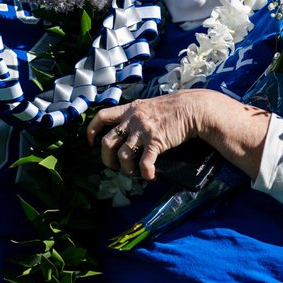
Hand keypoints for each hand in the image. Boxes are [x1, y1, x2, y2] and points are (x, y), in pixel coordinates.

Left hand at [86, 91, 210, 180]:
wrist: (192, 108)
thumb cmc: (172, 108)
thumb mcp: (147, 105)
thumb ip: (135, 115)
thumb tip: (126, 129)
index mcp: (128, 110)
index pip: (101, 117)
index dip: (91, 130)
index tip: (90, 142)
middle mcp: (132, 120)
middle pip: (107, 142)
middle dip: (107, 159)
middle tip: (113, 166)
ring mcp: (143, 131)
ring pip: (124, 156)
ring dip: (127, 169)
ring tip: (133, 173)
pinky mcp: (156, 141)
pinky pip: (145, 163)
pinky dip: (146, 173)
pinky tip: (150, 176)